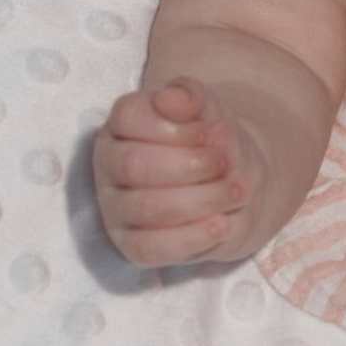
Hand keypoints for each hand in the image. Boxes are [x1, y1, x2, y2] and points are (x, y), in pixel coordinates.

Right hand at [93, 78, 261, 265]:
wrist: (235, 179)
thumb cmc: (213, 139)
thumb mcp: (210, 108)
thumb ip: (190, 95)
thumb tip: (168, 97)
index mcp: (123, 123)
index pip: (130, 118)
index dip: (176, 127)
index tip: (206, 131)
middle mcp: (109, 164)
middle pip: (136, 165)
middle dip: (193, 164)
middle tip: (226, 163)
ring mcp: (115, 208)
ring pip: (148, 208)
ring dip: (204, 199)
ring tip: (235, 191)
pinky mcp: (130, 246)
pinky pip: (152, 249)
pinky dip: (194, 237)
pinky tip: (221, 223)